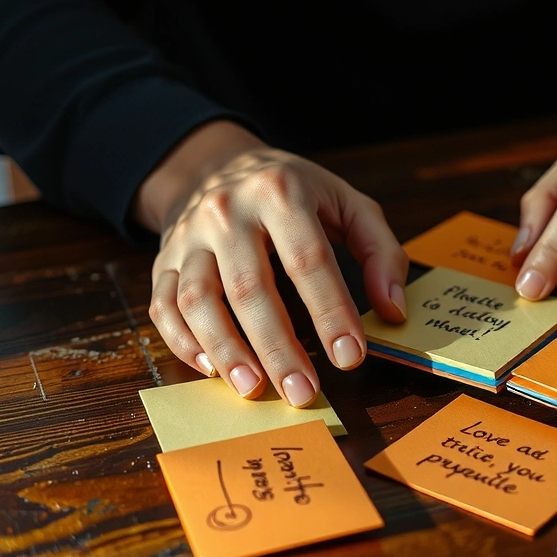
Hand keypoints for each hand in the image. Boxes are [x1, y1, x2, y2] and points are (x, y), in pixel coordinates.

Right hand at [135, 121, 407, 404]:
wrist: (216, 163)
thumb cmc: (292, 192)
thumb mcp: (346, 203)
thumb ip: (380, 252)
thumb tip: (393, 310)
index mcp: (281, 193)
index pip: (308, 260)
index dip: (330, 312)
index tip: (350, 357)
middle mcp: (228, 212)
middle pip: (250, 287)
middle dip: (278, 347)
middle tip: (303, 393)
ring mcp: (188, 237)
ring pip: (198, 300)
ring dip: (226, 350)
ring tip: (254, 389)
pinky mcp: (162, 260)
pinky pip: (164, 306)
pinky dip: (183, 342)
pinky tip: (212, 370)